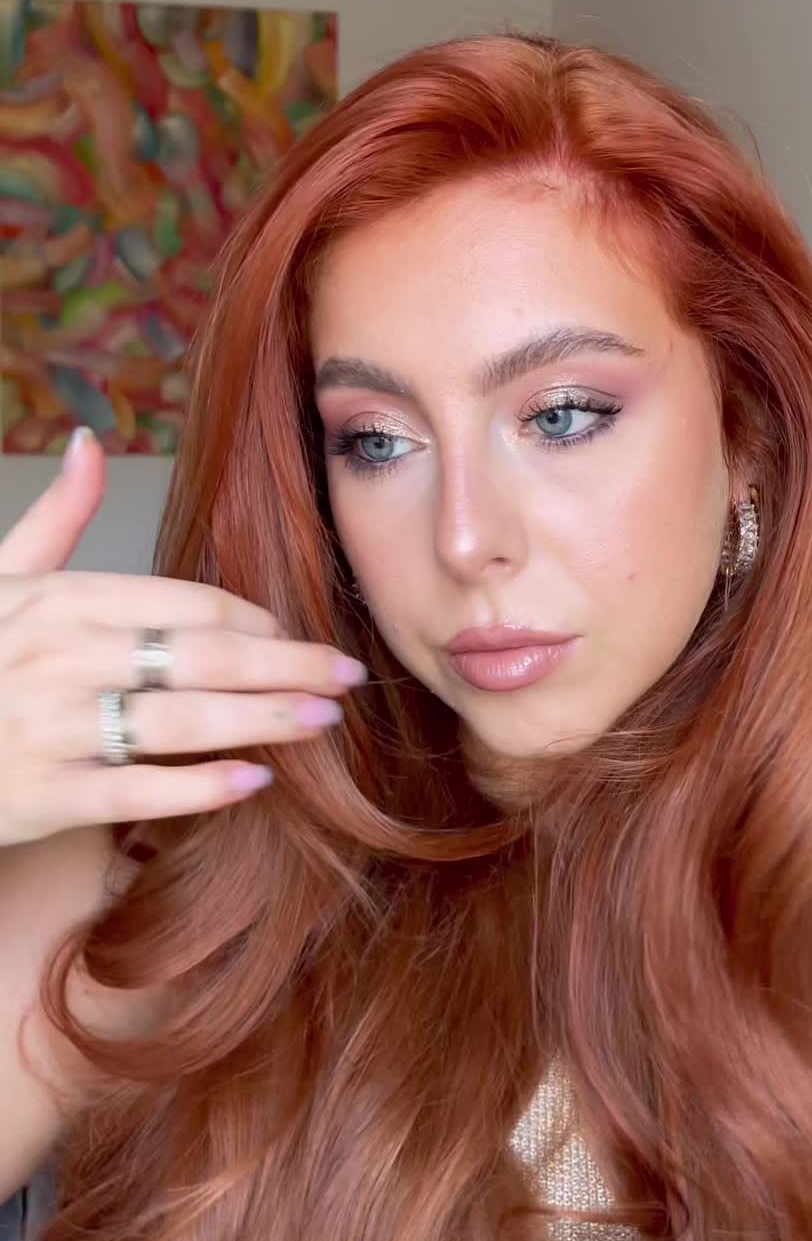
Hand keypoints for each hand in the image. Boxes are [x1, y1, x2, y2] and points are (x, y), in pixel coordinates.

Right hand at [0, 428, 365, 846]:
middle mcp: (58, 658)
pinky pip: (138, 791)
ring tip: (322, 722)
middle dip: (284, 665)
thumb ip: (54, 518)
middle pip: (199, 657)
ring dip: (262, 720)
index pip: (181, 601)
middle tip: (347, 674)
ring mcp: (52, 729)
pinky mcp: (44, 797)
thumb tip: (88, 444)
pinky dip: (200, 787)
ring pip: (181, 723)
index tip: (295, 632)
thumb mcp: (0, 579)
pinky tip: (254, 781)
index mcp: (58, 600)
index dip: (250, 618)